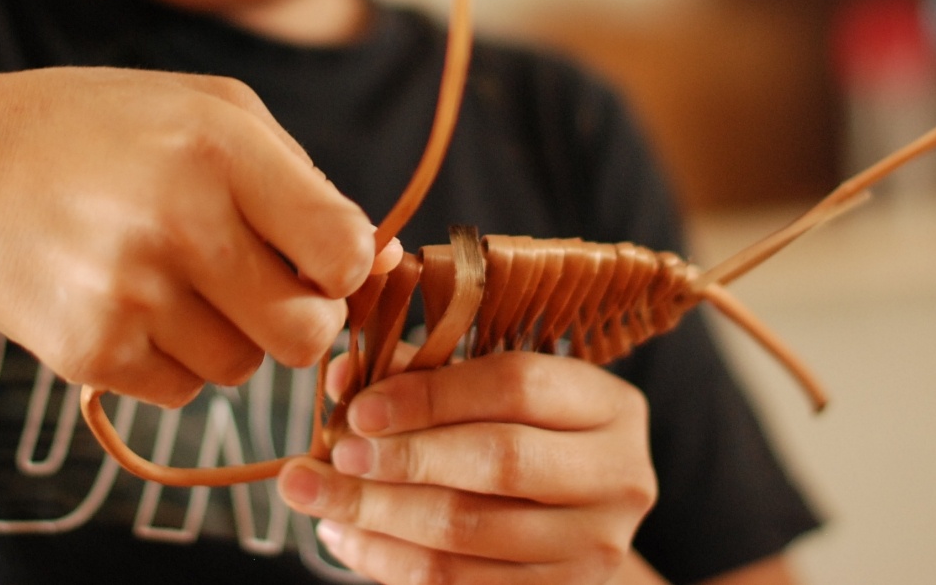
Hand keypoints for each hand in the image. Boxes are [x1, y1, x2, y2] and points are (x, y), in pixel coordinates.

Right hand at [0, 66, 392, 405]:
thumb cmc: (101, 131)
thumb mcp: (209, 108)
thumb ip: (303, 179)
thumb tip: (382, 261)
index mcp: (219, 150)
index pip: (344, 251)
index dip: (347, 264)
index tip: (319, 254)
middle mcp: (178, 226)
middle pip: (306, 334)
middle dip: (302, 318)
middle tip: (265, 283)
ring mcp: (129, 297)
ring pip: (244, 369)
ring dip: (231, 336)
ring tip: (175, 276)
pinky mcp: (89, 355)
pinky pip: (183, 392)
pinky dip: (173, 359)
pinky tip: (131, 302)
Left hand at [276, 350, 655, 583]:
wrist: (574, 520)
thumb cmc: (521, 434)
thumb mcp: (488, 388)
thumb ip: (420, 373)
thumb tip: (342, 379)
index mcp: (608, 406)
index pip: (516, 387)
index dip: (430, 396)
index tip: (360, 409)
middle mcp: (618, 478)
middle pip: (498, 463)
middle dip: (402, 460)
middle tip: (332, 456)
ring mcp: (596, 549)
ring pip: (470, 533)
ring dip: (379, 516)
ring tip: (318, 497)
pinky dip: (389, 562)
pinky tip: (345, 539)